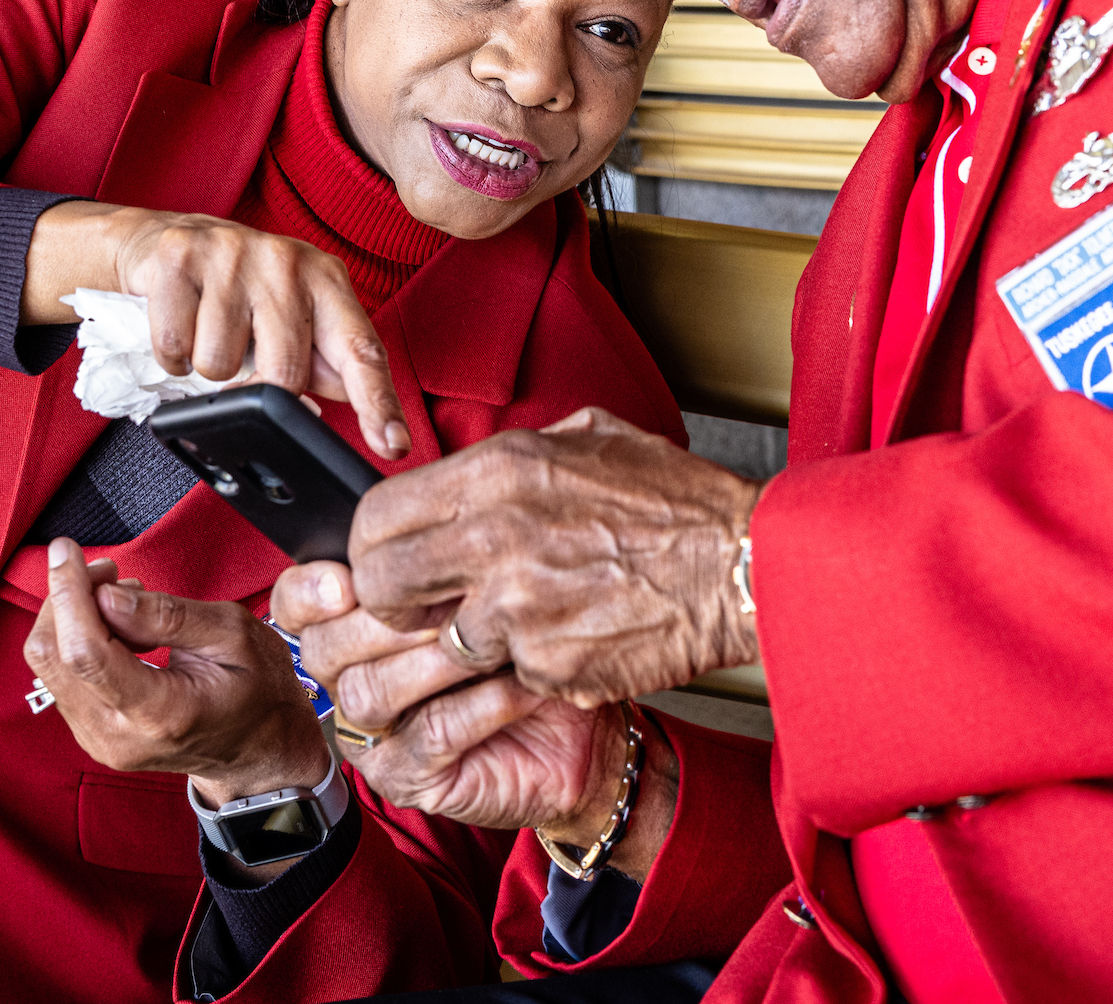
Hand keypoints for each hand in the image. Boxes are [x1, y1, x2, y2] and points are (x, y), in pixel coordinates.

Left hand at [24, 539, 333, 811]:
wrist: (259, 746)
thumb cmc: (257, 689)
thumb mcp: (233, 634)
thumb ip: (168, 615)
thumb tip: (107, 596)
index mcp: (159, 712)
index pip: (86, 653)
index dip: (68, 594)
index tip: (66, 550)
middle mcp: (117, 734)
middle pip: (52, 656)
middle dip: (67, 598)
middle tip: (109, 571)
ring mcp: (99, 739)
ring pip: (48, 663)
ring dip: (72, 616)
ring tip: (125, 597)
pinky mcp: (90, 733)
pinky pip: (62, 675)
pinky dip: (78, 637)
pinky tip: (118, 625)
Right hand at [25, 203, 409, 457]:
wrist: (163, 238)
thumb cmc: (239, 288)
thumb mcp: (293, 318)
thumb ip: (323, 364)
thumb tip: (334, 410)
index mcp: (327, 281)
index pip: (361, 350)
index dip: (378, 403)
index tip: (394, 445)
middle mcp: (287, 261)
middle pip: (284, 373)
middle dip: (259, 386)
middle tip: (246, 355)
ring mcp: (233, 254)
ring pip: (220, 364)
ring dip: (208, 363)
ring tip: (209, 329)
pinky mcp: (179, 256)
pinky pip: (175, 346)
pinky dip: (172, 352)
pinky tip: (182, 321)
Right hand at [275, 561, 602, 826]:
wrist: (582, 730)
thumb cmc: (527, 647)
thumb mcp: (482, 587)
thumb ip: (437, 561)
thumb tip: (425, 529)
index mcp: (352, 629)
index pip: (297, 607)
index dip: (309, 592)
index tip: (348, 578)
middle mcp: (351, 683)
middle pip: (325, 650)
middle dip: (388, 619)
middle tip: (453, 598)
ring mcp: (374, 738)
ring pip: (370, 693)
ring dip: (437, 658)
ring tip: (494, 637)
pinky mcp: (408, 780)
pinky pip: (430, 733)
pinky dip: (481, 702)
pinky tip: (519, 679)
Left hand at [347, 407, 760, 706]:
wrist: (741, 566)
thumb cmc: (677, 502)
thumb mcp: (592, 438)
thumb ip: (518, 452)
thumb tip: (467, 471)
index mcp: (499, 469)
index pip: (376, 513)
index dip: (370, 546)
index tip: (388, 561)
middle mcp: (495, 535)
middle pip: (380, 583)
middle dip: (390, 603)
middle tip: (417, 608)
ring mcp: (517, 606)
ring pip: (438, 640)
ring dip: (465, 639)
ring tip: (513, 624)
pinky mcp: (545, 663)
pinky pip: (505, 673)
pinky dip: (527, 666)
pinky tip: (569, 638)